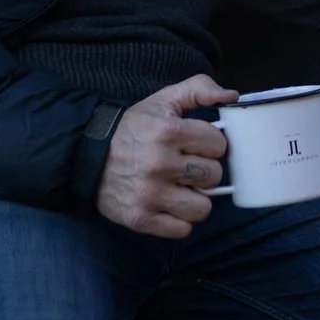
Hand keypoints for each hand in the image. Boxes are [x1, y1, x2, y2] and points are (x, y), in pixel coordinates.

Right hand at [95, 74, 238, 237]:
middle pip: (214, 176)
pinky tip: (169, 205)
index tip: (195, 145)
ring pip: (203, 207)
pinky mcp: (141, 218)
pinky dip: (179, 220)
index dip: (210, 144)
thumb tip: (231, 95)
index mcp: (169, 132)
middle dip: (203, 170)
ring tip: (180, 188)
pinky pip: (183, 229)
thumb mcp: (162, 101)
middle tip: (186, 167)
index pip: (219, 145)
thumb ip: (198, 89)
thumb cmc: (132, 129)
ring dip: (195, 199)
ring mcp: (151, 194)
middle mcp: (160, 164)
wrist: (87, 156)